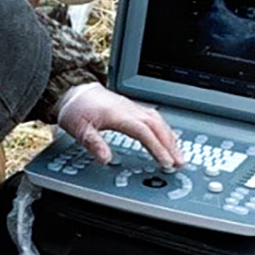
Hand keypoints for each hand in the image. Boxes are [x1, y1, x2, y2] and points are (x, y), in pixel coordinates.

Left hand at [55, 83, 182, 168]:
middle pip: (156, 126)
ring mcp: (132, 108)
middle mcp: (129, 109)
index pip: (143, 132)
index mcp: (118, 115)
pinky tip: (169, 138)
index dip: (156, 147)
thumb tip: (106, 159)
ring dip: (170, 137)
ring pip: (158, 121)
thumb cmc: (76, 110)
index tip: (165, 162)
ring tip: (178, 154)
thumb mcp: (79, 129)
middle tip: (180, 162)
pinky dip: (164, 129)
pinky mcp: (132, 108)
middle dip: (170, 145)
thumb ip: (93, 144)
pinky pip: (154, 117)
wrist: (74, 92)